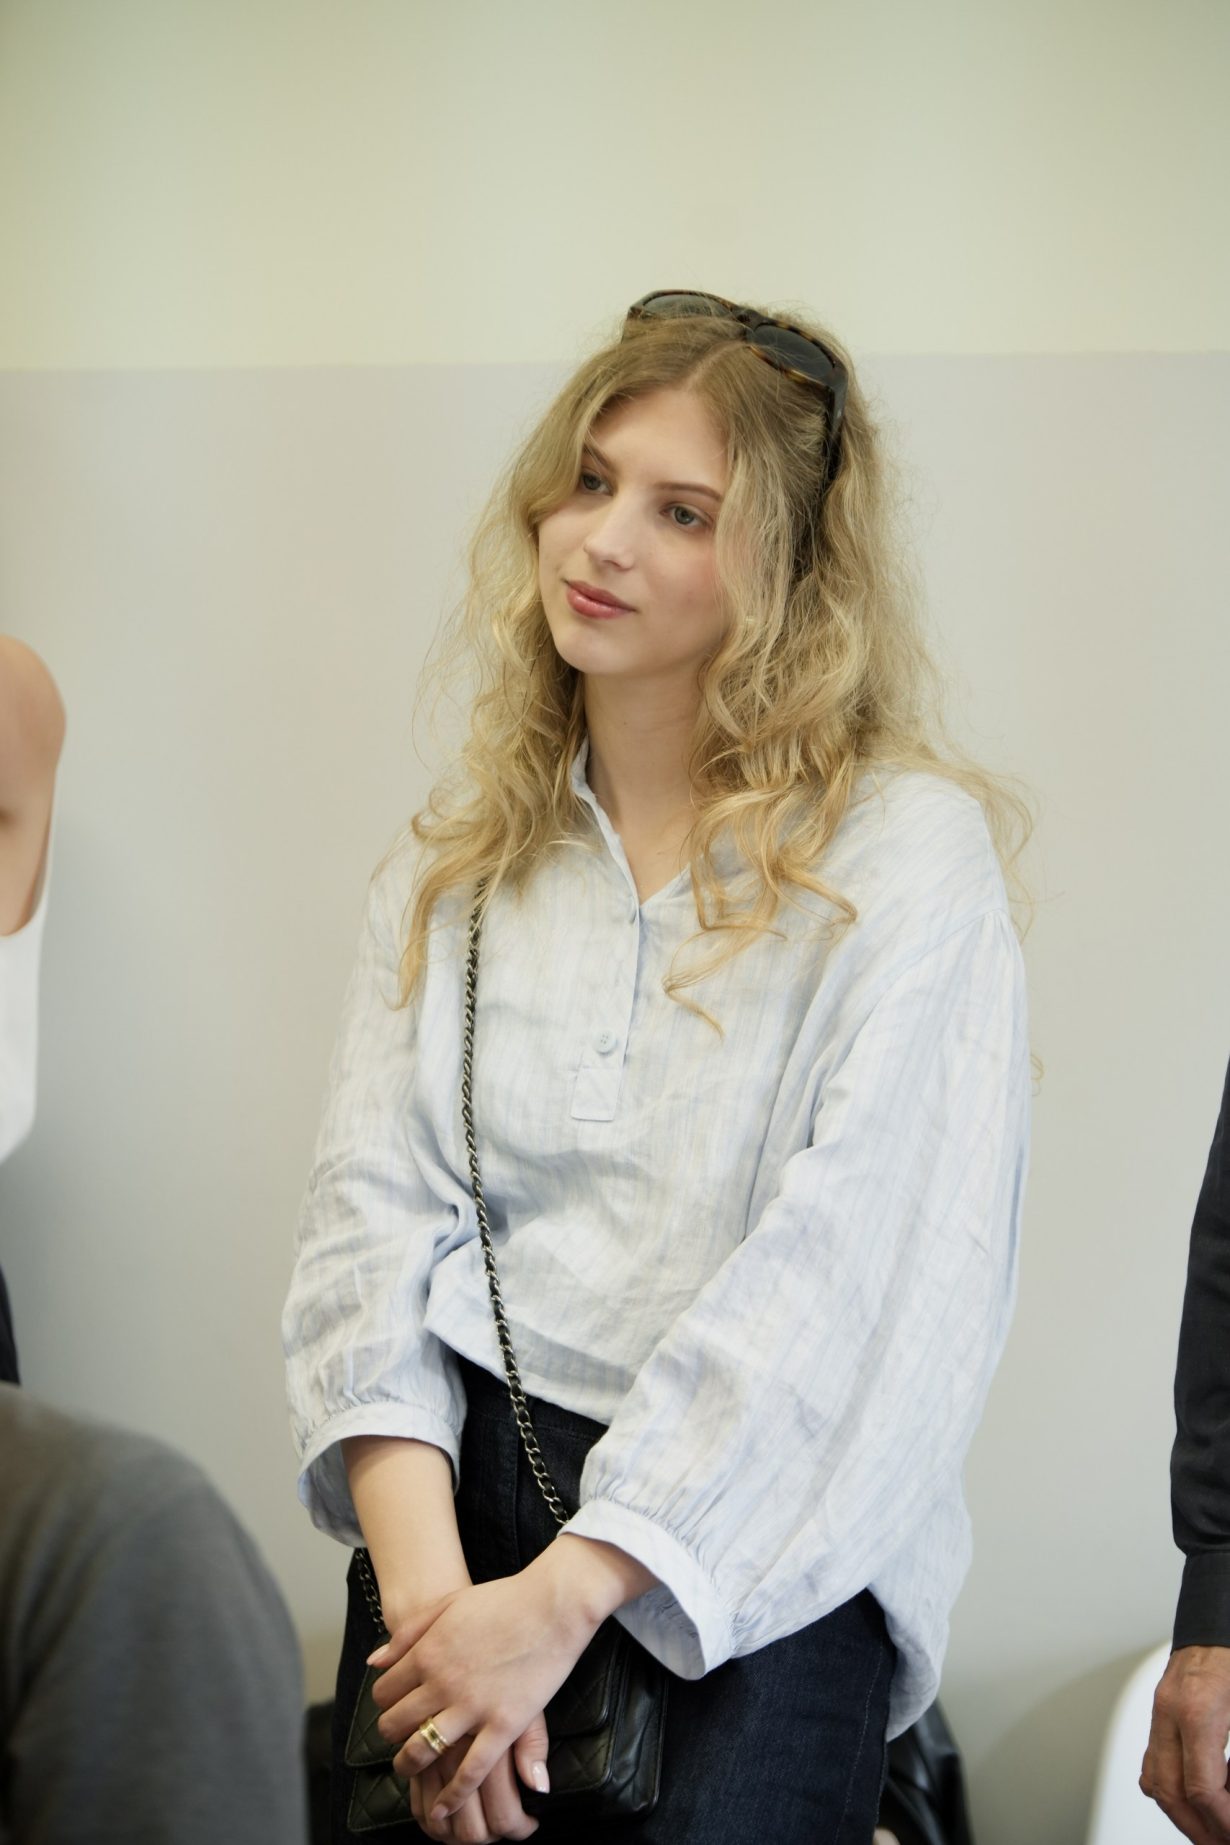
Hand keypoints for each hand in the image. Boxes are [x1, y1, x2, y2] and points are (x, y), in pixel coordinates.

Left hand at [370, 1547, 609, 1826]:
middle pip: (397, 1723)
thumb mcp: (448, 1604)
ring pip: (423, 1750)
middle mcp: (443, 1682)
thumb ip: (408, 1634)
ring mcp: (473, 1706)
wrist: (552, 1603)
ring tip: (410, 1769)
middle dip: (391, 1737)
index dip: (384, 1704)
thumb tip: (374, 1663)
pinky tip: (444, 1806)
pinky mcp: (504, 1724)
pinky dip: (453, 1794)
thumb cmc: (502, 1599)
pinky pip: (471, 1770)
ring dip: (410, 1765)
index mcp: (428, 1652)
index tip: (394, 1708)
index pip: (384, 1692)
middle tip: (398, 1741)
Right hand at [1142, 1645, 1229, 1840]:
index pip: (1201, 1787)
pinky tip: (1192, 1802)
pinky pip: (1153, 1759)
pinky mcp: (1160, 1707)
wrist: (1221, 1614)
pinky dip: (1169, 1789)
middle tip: (1219, 1844)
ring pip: (1154, 1779)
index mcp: (1198, 1709)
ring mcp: (1160, 1708)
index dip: (1222, 1821)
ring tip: (1207, 1833)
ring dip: (1180, 1815)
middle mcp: (1170, 1709)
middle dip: (1196, 1829)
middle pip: (1169, 1791)